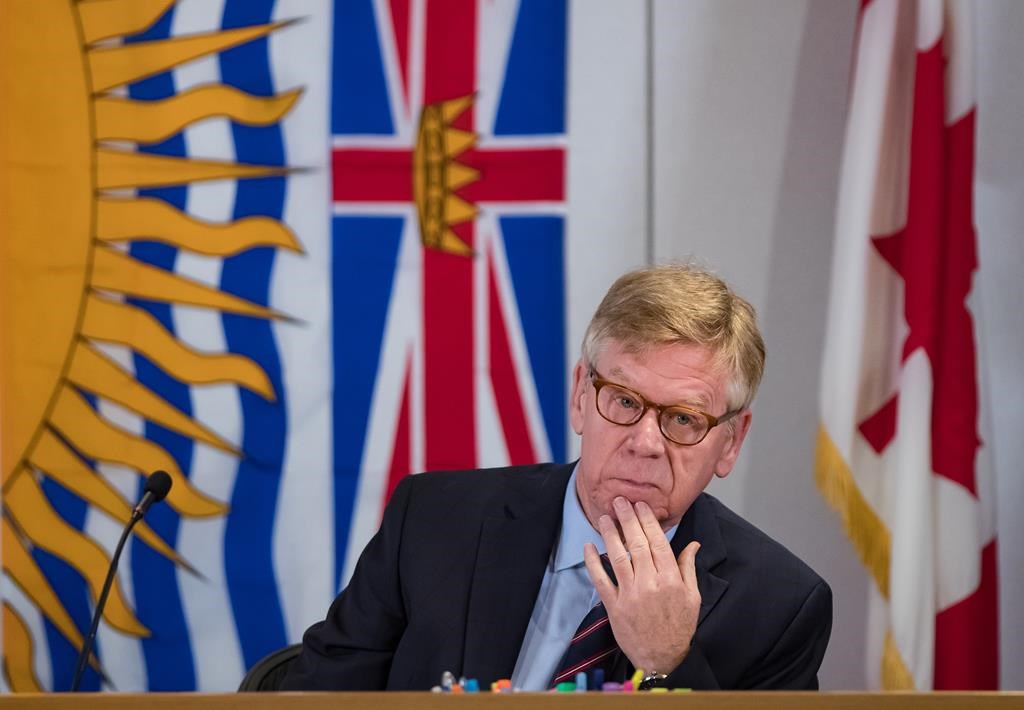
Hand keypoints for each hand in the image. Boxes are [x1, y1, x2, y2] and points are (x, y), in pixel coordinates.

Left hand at [583, 496, 700, 673]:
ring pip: (617, 557)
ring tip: (604, 517)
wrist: (662, 659)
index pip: (657, 542)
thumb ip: (688, 567)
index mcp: (671, 579)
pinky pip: (601, 580)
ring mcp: (630, 595)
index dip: (647, 520)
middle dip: (627, 519)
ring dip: (609, 534)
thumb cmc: (679, 627)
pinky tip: (588, 546)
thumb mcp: (692, 597)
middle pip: (636, 544)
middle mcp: (650, 584)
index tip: (641, 505)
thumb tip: (693, 543)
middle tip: (620, 501)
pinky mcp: (614, 606)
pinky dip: (593, 562)